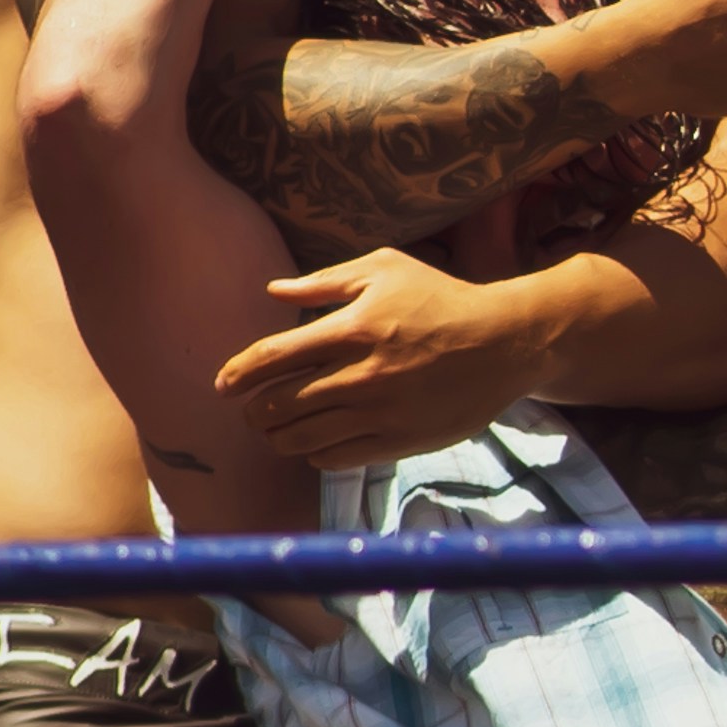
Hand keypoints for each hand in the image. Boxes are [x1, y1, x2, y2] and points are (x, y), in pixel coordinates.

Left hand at [216, 249, 541, 465]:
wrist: (504, 343)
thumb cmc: (441, 298)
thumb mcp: (386, 269)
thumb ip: (326, 282)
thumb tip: (273, 292)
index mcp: (352, 328)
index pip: (274, 357)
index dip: (239, 373)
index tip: (223, 386)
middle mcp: (361, 374)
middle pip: (280, 404)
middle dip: (254, 411)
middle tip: (251, 412)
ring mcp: (380, 412)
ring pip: (302, 437)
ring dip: (277, 437)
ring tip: (273, 432)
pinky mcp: (399, 442)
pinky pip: (337, 457)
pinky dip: (314, 452)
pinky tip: (314, 442)